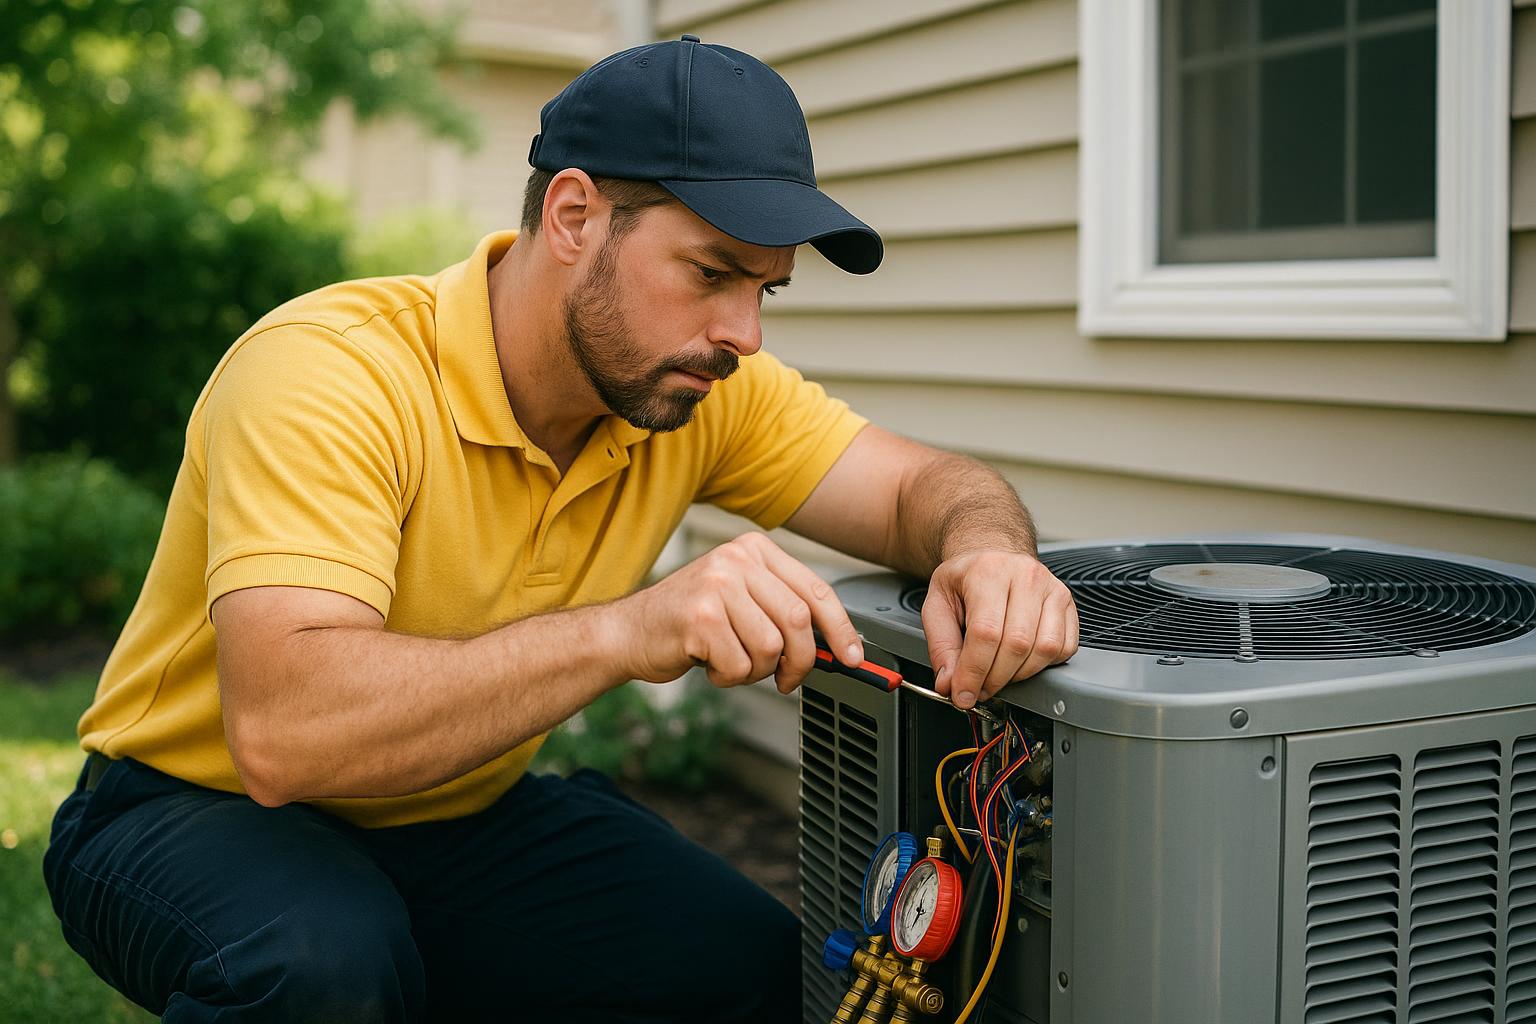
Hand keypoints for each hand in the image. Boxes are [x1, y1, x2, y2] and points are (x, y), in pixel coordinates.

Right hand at [618, 532, 864, 692]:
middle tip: (786, 679)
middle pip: (799, 621)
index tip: (853, 657)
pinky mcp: (699, 617)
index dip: (840, 629)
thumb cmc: (689, 622)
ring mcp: (717, 586)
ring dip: (755, 671)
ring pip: (771, 647)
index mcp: (754, 550)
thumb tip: (835, 645)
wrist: (628, 632)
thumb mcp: (742, 601)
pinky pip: (740, 666)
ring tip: (730, 661)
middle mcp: (737, 560)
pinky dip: (728, 678)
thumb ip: (783, 611)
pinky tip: (708, 663)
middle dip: (800, 661)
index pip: (816, 589)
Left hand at [921, 550, 1078, 708]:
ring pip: (1044, 649)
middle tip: (978, 689)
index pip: (986, 632)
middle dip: (995, 678)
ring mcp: (1052, 589)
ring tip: (998, 674)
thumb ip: (941, 646)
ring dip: (1018, 675)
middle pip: (1017, 644)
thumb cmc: (966, 579)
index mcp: (988, 572)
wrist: (992, 555)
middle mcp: (1025, 576)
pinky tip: (1021, 660)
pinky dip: (1042, 665)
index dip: (974, 671)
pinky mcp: (1067, 603)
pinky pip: (1064, 648)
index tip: (963, 694)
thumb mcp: (938, 604)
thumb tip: (950, 683)